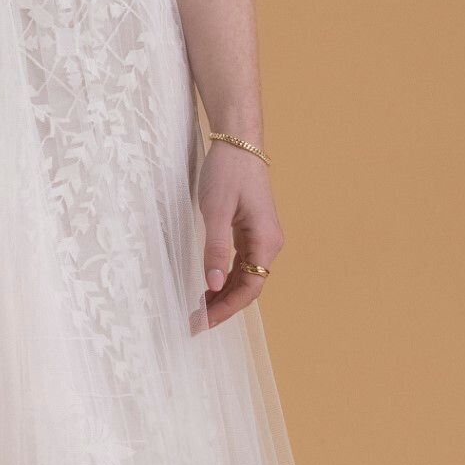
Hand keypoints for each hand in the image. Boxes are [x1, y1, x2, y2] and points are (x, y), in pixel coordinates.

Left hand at [196, 141, 282, 328]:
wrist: (239, 142)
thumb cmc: (229, 172)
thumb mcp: (216, 211)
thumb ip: (215, 249)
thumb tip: (213, 284)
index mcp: (266, 241)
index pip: (249, 288)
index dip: (226, 309)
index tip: (202, 322)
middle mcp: (268, 242)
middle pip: (248, 286)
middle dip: (223, 307)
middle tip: (195, 322)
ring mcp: (260, 237)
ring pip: (244, 276)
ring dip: (223, 294)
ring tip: (199, 309)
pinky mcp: (250, 230)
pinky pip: (240, 263)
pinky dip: (225, 277)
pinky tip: (208, 286)